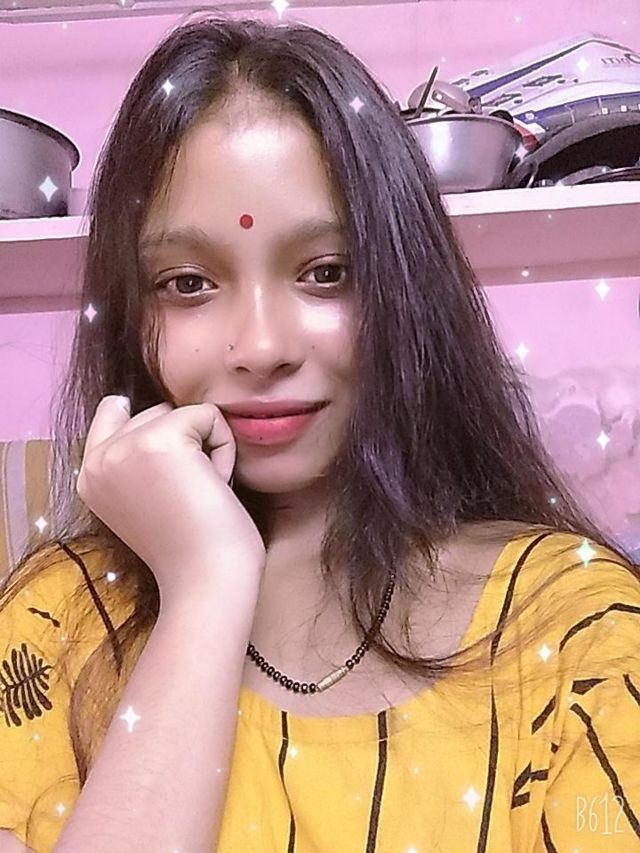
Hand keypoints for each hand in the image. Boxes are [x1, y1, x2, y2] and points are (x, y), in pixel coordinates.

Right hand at [76, 396, 265, 600]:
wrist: (205, 581)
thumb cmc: (191, 549)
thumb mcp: (144, 499)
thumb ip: (136, 461)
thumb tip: (158, 412)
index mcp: (89, 477)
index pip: (111, 411)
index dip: (148, 421)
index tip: (168, 453)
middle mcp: (98, 459)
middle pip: (155, 411)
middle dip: (184, 442)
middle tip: (189, 493)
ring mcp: (125, 447)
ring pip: (181, 412)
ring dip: (205, 446)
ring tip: (201, 491)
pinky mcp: (160, 439)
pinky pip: (208, 415)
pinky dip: (225, 447)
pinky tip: (217, 485)